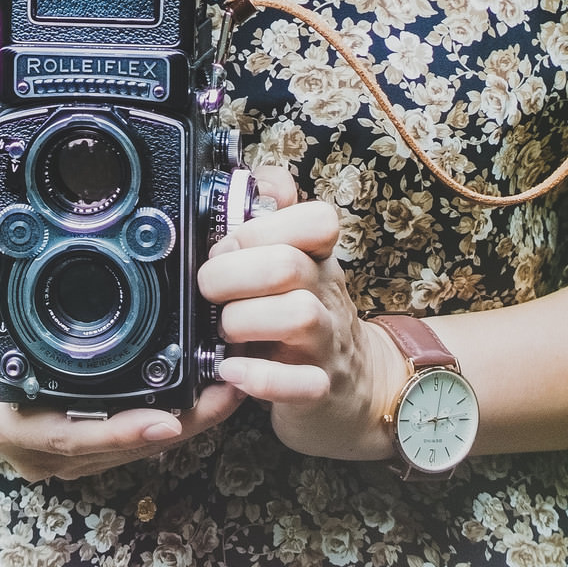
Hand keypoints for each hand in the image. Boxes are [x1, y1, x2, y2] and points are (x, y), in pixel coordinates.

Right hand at [0, 219, 244, 481]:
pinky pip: (129, 444)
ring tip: (230, 389)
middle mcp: (38, 451)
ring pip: (131, 451)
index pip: (71, 436)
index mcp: (9, 422)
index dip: (121, 431)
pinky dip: (167, 423)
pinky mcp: (77, 452)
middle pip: (118, 448)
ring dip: (183, 425)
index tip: (168, 419)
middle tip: (228, 391)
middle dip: (178, 425)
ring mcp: (60, 457)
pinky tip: (203, 397)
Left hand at [197, 200, 403, 460]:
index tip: (228, 245)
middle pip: (288, 264)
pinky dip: (260, 378)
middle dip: (233, 274)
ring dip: (244, 321)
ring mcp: (324, 342)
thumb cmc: (308, 316)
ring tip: (224, 331)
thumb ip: (272, 220)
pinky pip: (298, 384)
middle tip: (209, 290)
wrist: (358, 387)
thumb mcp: (295, 263)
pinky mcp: (317, 388)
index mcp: (317, 258)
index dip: (261, 227)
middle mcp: (324, 294)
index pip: (316, 219)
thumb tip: (257, 177)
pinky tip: (232, 371)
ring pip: (298, 316)